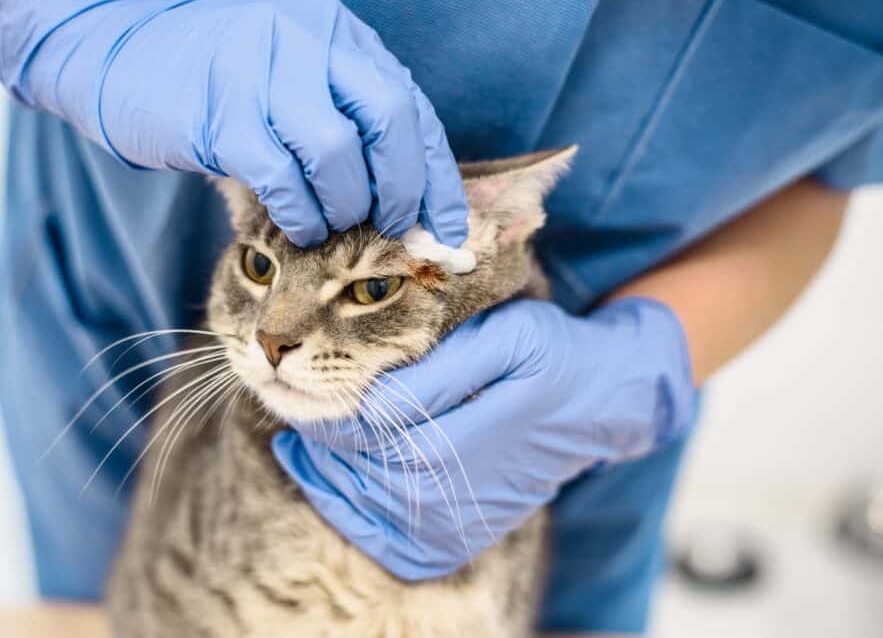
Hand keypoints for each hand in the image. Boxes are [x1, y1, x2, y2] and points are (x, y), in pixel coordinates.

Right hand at [0, 0, 466, 246]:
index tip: (451, 233)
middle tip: (393, 231)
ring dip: (344, 207)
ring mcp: (261, 68)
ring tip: (329, 225)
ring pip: (336, 152)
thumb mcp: (298, 85)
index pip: (412, 108)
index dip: (436, 178)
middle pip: (388, 120)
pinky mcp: (219, 111)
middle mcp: (308, 38)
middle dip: (400, 190)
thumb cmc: (223, 87)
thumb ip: (352, 130)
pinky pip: (281, 176)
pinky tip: (296, 225)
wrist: (122, 55)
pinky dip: (299, 213)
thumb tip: (413, 212)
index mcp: (339, 34)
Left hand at [271, 298, 695, 579]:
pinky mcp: (462, 536)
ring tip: (294, 439)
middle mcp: (461, 487)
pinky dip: (347, 515)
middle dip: (317, 435)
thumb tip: (372, 397)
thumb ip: (438, 370)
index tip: (294, 378)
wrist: (601, 404)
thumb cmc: (550, 355)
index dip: (327, 404)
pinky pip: (390, 541)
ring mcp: (461, 520)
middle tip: (281, 398)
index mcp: (470, 429)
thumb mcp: (506, 339)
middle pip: (362, 466)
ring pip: (367, 505)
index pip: (373, 424)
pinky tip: (322, 483)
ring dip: (321, 474)